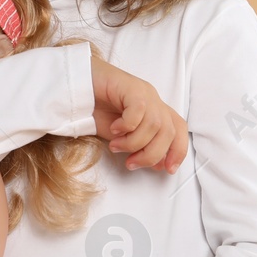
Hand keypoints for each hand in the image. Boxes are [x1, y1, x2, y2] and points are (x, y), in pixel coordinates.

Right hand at [90, 56, 188, 173]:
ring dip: (134, 143)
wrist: (77, 86)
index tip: (168, 169)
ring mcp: (145, 92)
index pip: (179, 130)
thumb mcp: (122, 137)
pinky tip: (114, 128)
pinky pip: (139, 110)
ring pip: (154, 125)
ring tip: (115, 146)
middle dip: (152, 154)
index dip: (178, 150)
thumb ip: (140, 147)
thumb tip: (159, 165)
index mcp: (156, 111)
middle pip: (169, 132)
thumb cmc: (98, 110)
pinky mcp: (132, 87)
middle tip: (131, 163)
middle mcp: (155, 101)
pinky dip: (127, 125)